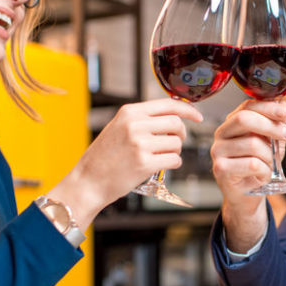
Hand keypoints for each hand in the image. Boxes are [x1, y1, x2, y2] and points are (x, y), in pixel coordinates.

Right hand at [50, 98, 202, 228]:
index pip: (168, 104)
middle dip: (181, 134)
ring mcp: (140, 144)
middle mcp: (135, 125)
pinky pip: (174, 160)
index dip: (188, 110)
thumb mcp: (118, 128)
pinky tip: (160, 166)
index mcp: (129, 112)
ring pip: (176, 143)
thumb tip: (172, 115)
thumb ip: (141, 120)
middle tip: (175, 143)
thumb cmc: (104, 157)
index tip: (197, 117)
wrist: (88, 181)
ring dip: (174, 151)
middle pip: (176, 123)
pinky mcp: (144, 163)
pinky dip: (172, 164)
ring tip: (160, 157)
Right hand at [210, 99, 285, 250]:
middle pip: (244, 119)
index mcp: (232, 123)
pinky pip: (251, 164)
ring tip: (270, 164)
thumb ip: (275, 123)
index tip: (284, 112)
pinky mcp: (220, 169)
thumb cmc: (257, 166)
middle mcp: (221, 134)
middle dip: (271, 126)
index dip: (267, 107)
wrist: (247, 195)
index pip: (247, 106)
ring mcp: (218, 152)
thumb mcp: (270, 142)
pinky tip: (263, 175)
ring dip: (270, 156)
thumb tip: (282, 104)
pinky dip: (265, 170)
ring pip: (252, 144)